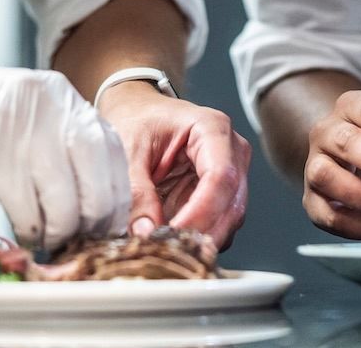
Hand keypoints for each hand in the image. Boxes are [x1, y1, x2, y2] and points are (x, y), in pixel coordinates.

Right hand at [0, 51, 129, 250]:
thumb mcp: (24, 118)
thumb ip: (58, 144)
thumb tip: (93, 200)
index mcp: (60, 94)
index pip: (110, 147)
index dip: (116, 192)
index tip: (109, 222)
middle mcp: (48, 105)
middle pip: (97, 174)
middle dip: (95, 217)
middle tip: (81, 238)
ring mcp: (21, 128)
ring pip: (65, 198)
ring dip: (61, 230)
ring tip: (50, 239)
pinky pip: (26, 207)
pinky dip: (30, 229)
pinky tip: (24, 233)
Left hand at [95, 82, 250, 248]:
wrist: (137, 111)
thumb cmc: (137, 120)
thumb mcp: (128, 150)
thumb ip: (136, 191)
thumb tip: (145, 232)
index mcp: (212, 128)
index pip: (221, 177)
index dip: (201, 212)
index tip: (174, 235)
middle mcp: (231, 150)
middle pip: (232, 204)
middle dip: (201, 233)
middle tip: (167, 249)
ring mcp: (231, 173)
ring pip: (229, 219)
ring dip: (200, 239)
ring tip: (166, 246)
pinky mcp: (221, 193)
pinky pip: (218, 223)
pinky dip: (197, 237)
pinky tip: (173, 240)